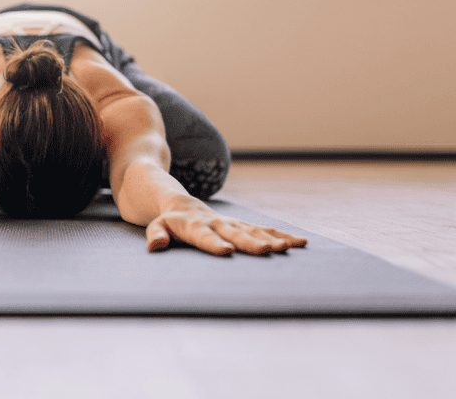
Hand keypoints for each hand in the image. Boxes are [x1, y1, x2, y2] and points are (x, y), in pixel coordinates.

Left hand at [145, 198, 307, 255]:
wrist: (182, 204)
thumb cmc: (168, 222)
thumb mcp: (156, 227)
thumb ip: (156, 235)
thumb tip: (155, 246)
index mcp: (195, 227)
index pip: (205, 237)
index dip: (214, 244)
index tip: (226, 251)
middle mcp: (218, 224)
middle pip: (236, 234)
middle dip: (253, 243)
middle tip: (269, 251)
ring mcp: (233, 224)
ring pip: (255, 231)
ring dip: (273, 239)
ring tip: (291, 248)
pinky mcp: (243, 225)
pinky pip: (264, 230)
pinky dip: (282, 235)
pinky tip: (300, 243)